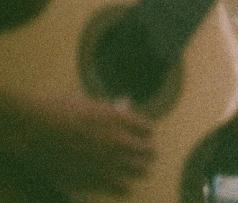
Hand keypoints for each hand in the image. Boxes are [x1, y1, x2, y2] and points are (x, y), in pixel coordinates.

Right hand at [7, 93, 152, 196]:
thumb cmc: (59, 111)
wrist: (34, 130)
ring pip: (140, 170)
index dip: (144, 132)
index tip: (141, 134)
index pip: (147, 129)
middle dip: (146, 151)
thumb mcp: (90, 105)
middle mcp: (118, 140)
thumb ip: (111, 111)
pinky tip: (122, 184)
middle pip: (148, 150)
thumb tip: (124, 110)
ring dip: (138, 168)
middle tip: (144, 153)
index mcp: (119, 119)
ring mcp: (107, 161)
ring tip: (136, 168)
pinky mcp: (93, 178)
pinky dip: (124, 186)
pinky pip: (121, 187)